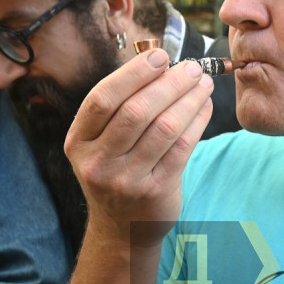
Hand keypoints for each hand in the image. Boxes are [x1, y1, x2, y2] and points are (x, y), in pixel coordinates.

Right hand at [65, 48, 214, 248]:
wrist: (122, 227)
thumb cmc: (116, 169)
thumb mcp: (101, 143)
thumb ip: (121, 106)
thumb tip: (160, 62)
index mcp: (79, 141)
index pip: (102, 99)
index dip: (133, 74)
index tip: (160, 56)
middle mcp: (97, 162)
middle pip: (135, 111)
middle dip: (169, 83)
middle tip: (192, 68)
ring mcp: (125, 180)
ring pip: (163, 128)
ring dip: (188, 99)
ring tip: (204, 83)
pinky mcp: (154, 192)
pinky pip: (182, 148)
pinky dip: (197, 122)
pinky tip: (204, 107)